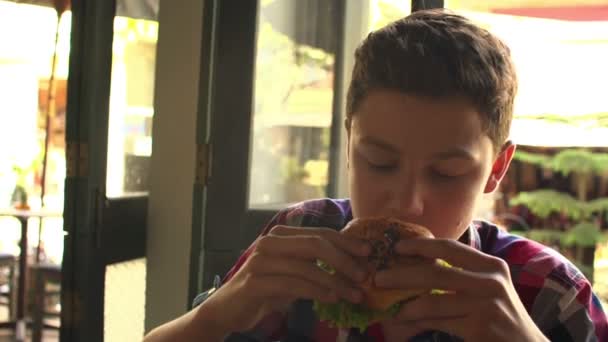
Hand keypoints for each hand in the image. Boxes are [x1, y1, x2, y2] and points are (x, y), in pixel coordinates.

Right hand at [200, 225, 370, 334]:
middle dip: (344, 260)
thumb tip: (352, 264)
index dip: (346, 242)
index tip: (369, 253)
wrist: (228, 309)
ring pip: (307, 266)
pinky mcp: (255, 282)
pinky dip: (317, 291)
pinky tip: (332, 298)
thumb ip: (313, 264)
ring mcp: (261, 261)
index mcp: (281, 236)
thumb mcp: (292, 273)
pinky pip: (293, 284)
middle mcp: (270, 243)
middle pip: (316, 244)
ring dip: (336, 281)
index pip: (320, 233)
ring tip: (354, 294)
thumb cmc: (264, 290)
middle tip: (364, 276)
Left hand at [375, 238, 548, 341]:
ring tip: (386, 303)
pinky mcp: (480, 328)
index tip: (397, 247)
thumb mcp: (488, 289)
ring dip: (404, 302)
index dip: (421, 245)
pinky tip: (403, 320)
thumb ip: (463, 276)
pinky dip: (417, 320)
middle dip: (402, 274)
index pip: (450, 247)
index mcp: (492, 266)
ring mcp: (487, 305)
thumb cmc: (501, 318)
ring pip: (433, 300)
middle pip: (436, 272)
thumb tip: (418, 269)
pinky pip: (438, 321)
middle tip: (378, 277)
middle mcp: (491, 281)